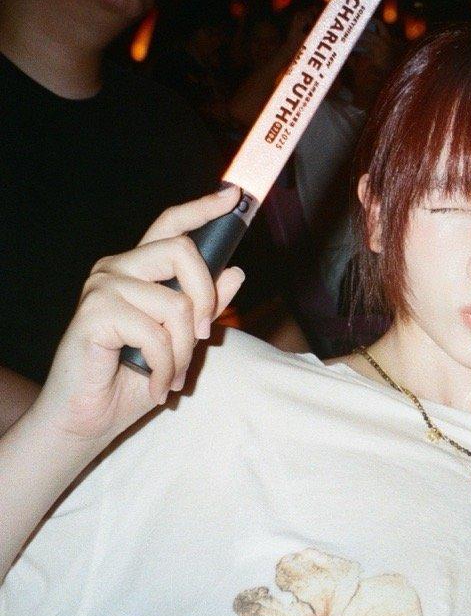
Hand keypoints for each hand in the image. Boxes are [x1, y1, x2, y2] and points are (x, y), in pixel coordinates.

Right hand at [27, 185, 246, 466]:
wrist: (90, 418)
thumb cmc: (129, 382)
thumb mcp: (180, 344)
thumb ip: (204, 308)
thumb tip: (235, 273)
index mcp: (138, 271)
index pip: (171, 226)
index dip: (204, 208)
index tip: (234, 196)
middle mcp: (118, 269)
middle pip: (182, 251)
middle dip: (206, 300)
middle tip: (202, 338)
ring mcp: (103, 287)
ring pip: (176, 304)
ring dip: (184, 352)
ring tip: (173, 377)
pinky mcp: (95, 312)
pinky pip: (155, 333)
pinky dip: (167, 368)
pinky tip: (158, 386)